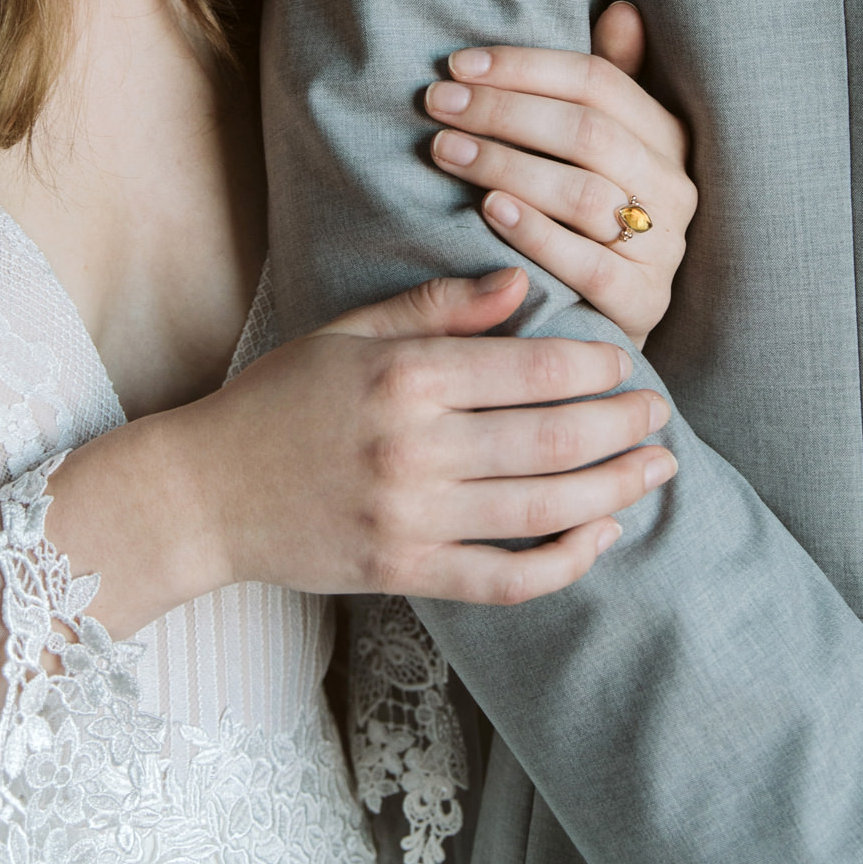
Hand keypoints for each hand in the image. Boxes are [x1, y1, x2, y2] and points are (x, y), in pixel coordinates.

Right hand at [80, 267, 676, 627]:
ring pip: (542, 509)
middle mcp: (413, 448)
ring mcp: (411, 517)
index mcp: (403, 376)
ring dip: (614, 489)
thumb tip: (521, 284)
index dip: (593, 366)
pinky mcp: (404, 572)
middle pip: (551, 440)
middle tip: (660, 415)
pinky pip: (505, 578)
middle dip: (620, 426)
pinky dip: (563, 562)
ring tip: (656, 471)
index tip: (624, 362)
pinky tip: (599, 536)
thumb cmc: (276, 402)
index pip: (531, 369)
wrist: (202, 494)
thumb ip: (438, 309)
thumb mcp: (348, 334)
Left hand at [424, 1, 696, 345]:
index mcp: (666, 136)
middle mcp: (674, 188)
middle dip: (503, 112)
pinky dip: (534, 231)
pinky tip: (486, 208)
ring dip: (505, 164)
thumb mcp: (605, 145)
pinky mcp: (640, 301)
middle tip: (437, 104)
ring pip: (583, 193)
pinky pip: (586, 262)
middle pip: (586, 133)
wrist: (607, 317)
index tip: (458, 64)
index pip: (598, 82)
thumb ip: (611, 81)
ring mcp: (663, 248)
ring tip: (444, 150)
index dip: (525, 68)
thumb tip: (622, 9)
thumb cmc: (593, 213)